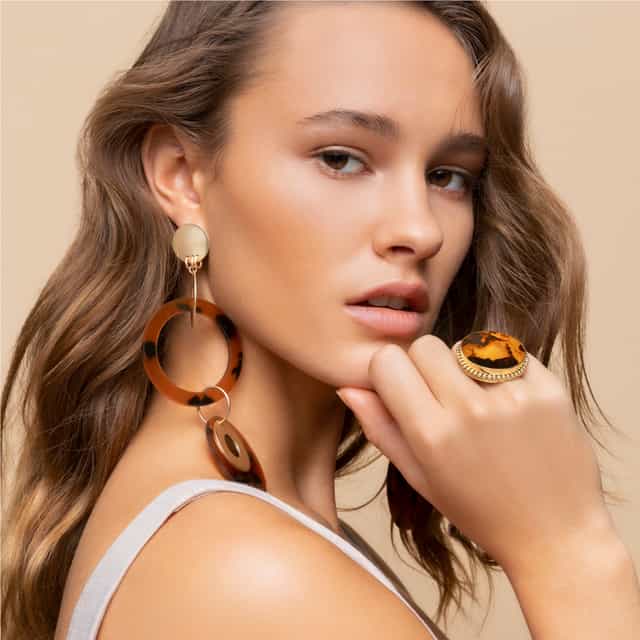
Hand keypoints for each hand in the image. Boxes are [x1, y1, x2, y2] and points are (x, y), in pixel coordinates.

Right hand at [336, 334, 612, 570]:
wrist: (556, 535)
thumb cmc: (480, 510)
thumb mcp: (420, 478)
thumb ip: (380, 429)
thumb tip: (348, 387)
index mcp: (431, 435)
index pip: (388, 361)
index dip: (390, 371)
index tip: (402, 388)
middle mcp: (469, 410)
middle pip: (425, 344)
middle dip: (425, 365)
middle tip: (443, 397)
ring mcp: (513, 397)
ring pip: (466, 344)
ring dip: (465, 366)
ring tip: (481, 403)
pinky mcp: (548, 389)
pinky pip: (509, 351)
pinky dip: (504, 369)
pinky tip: (511, 401)